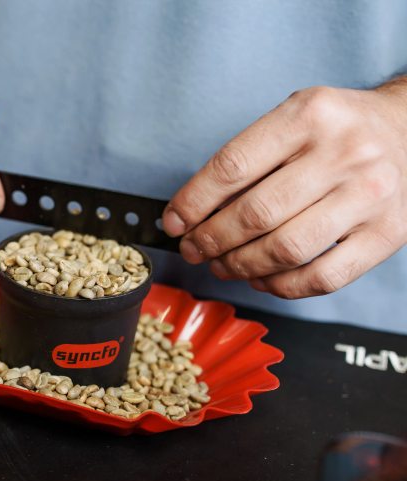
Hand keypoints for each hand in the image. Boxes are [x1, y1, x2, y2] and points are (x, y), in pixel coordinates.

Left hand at [162, 83, 406, 298]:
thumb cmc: (340, 128)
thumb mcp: (293, 118)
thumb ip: (249, 159)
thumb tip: (193, 211)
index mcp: (309, 116)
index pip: (232, 167)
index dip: (192, 203)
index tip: (173, 222)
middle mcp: (344, 153)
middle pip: (255, 214)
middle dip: (210, 240)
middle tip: (193, 249)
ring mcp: (369, 196)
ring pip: (284, 249)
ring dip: (240, 266)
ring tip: (222, 265)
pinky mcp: (389, 234)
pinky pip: (323, 277)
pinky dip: (282, 287)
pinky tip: (262, 280)